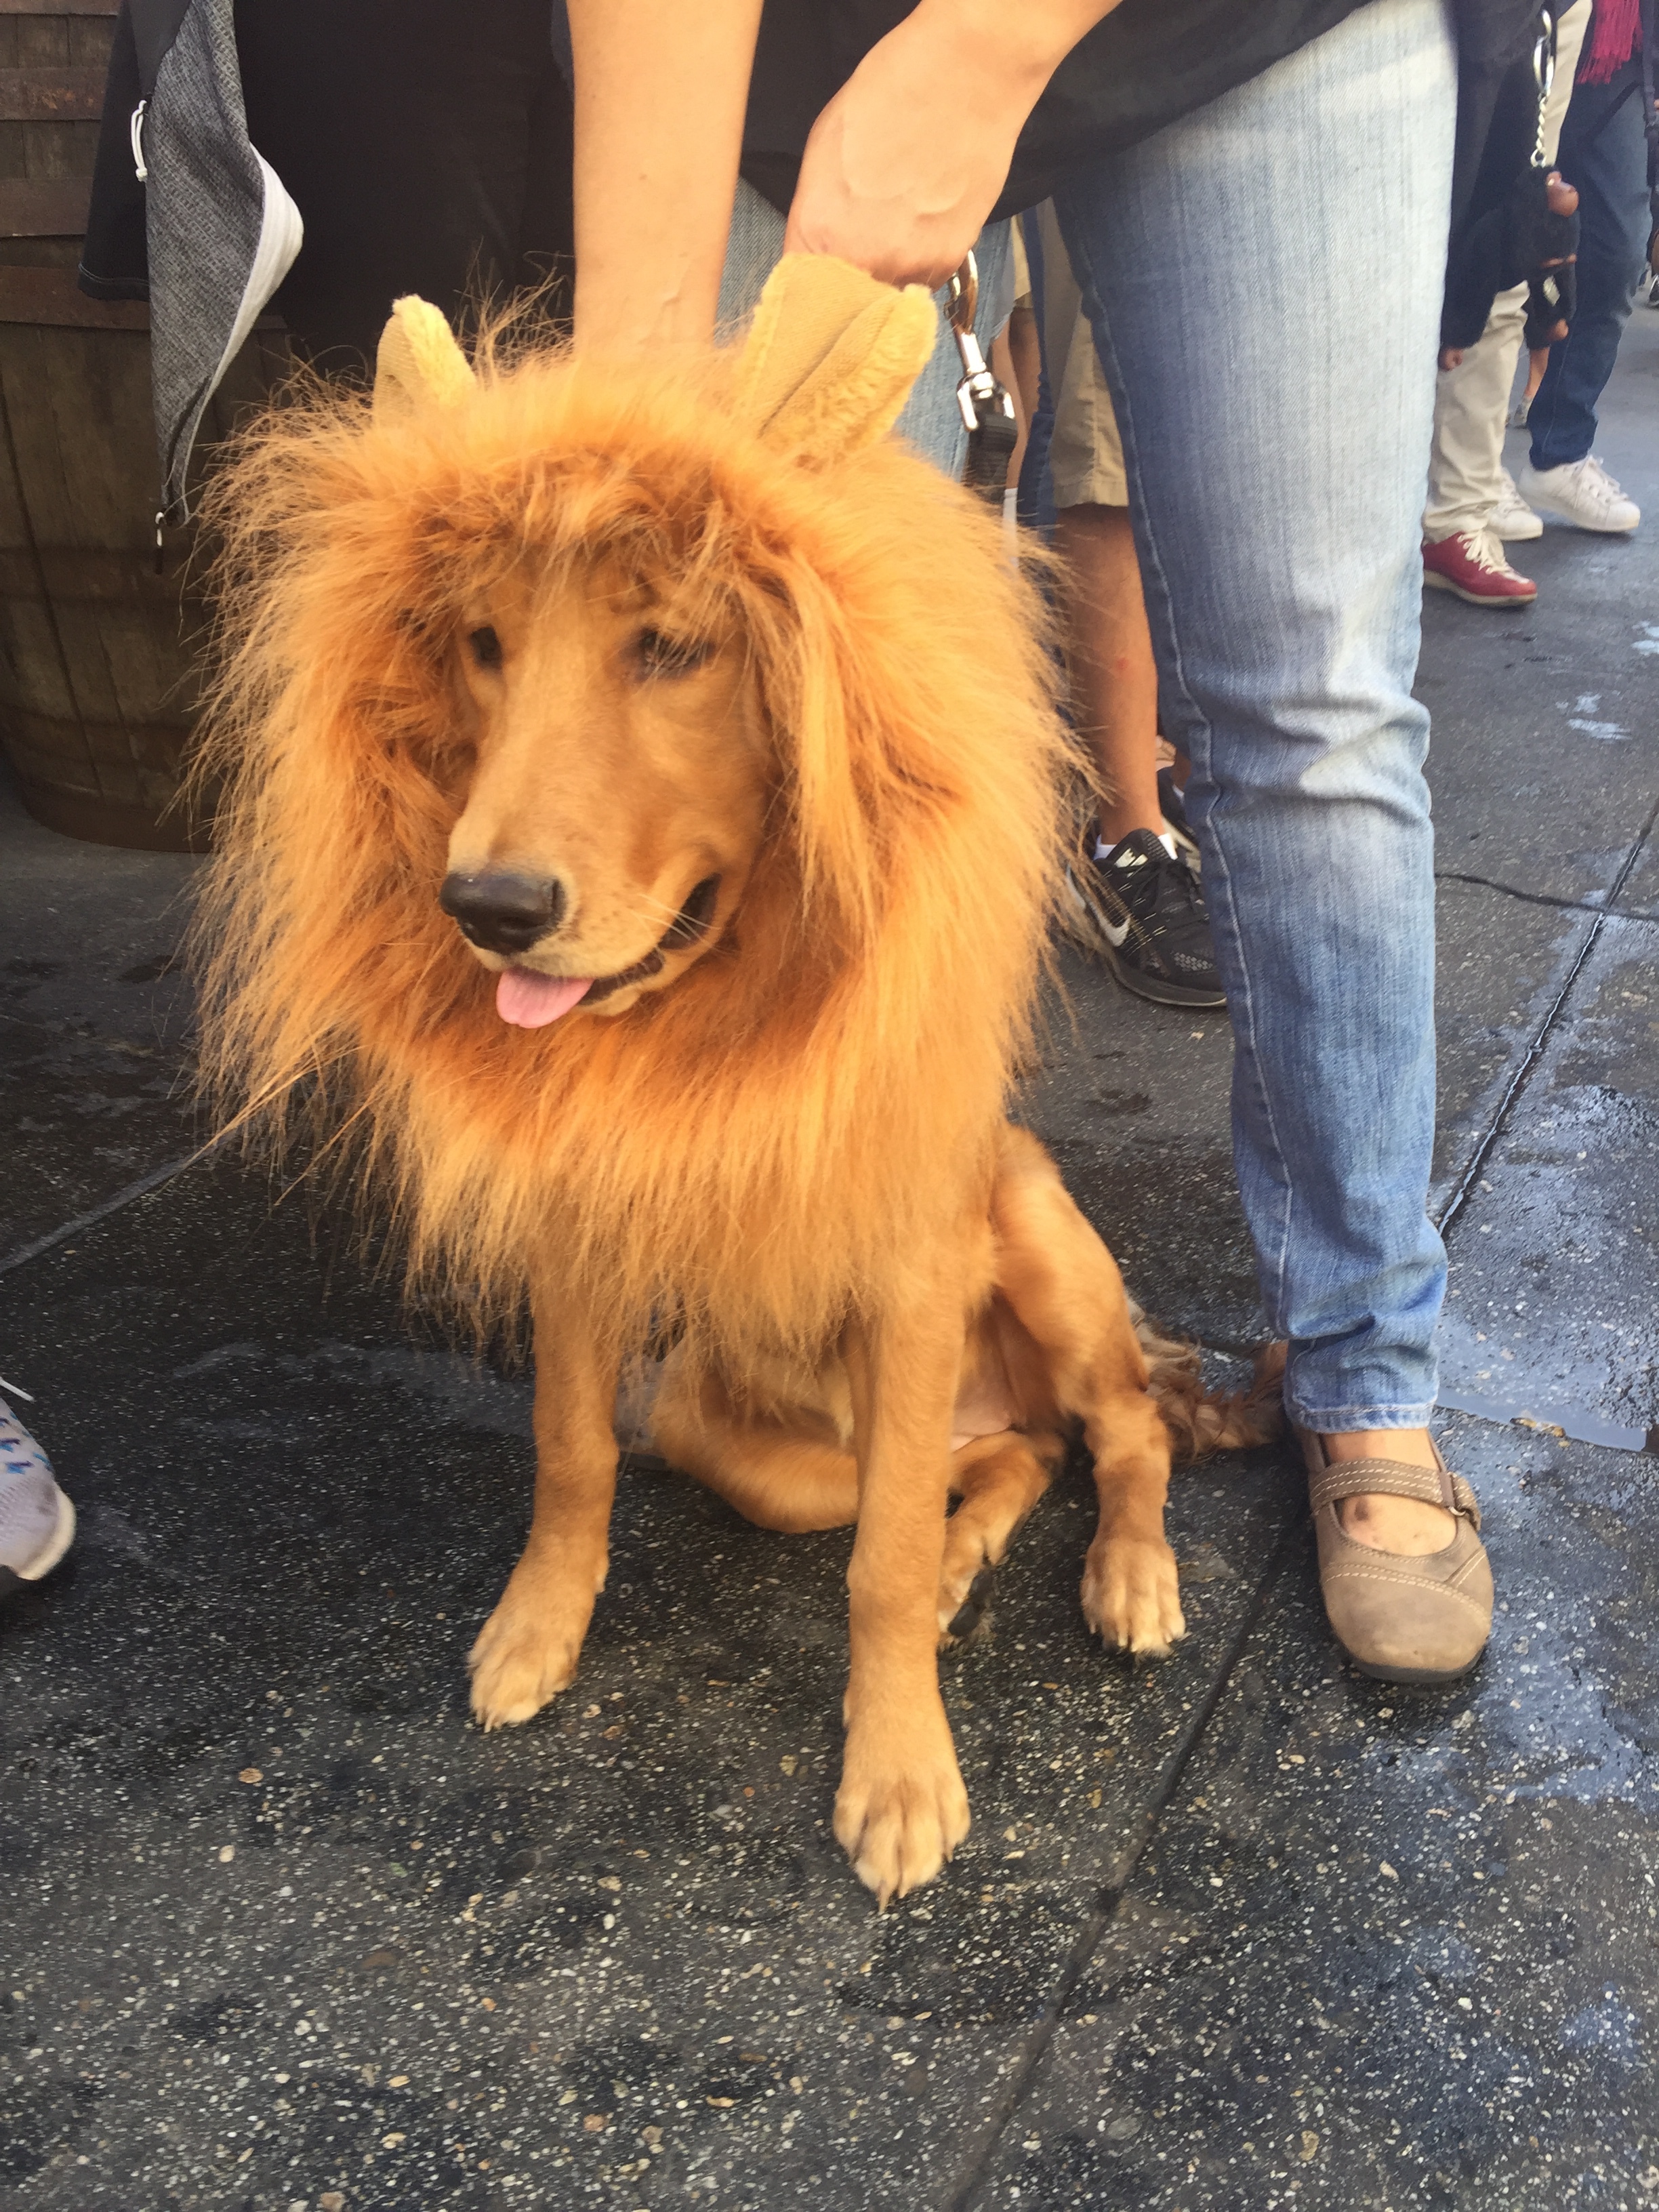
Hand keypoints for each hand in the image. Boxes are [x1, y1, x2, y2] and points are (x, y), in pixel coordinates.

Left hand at [784, 2, 1077, 286]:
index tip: (812, 291)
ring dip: (885, 278)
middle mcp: (864, 261)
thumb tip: (815, 253)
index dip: (807, 294)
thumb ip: (815, 214)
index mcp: (820, 232)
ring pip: (886, 300)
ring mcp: (910, 266)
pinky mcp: (949, 262)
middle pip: (844, 310)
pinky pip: (923, 285)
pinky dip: (919, 266)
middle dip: (845, 293)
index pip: (800, 297)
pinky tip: (922, 225)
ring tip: (895, 231)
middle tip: (856, 259)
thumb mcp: (823, 150)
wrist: (964, 76)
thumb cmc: (891, 93)